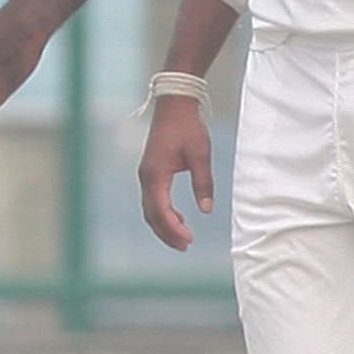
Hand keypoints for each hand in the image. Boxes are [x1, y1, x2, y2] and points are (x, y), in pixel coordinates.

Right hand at [138, 95, 213, 252]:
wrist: (174, 106)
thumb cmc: (188, 128)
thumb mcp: (201, 156)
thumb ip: (203, 184)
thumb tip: (207, 209)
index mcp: (156, 175)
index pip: (161, 210)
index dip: (174, 229)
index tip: (189, 241)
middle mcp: (146, 177)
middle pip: (152, 214)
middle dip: (167, 232)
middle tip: (186, 247)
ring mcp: (146, 175)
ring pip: (150, 209)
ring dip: (165, 225)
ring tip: (183, 238)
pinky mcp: (150, 171)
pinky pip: (153, 199)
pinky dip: (164, 213)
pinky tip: (179, 217)